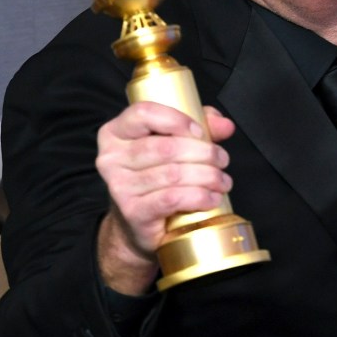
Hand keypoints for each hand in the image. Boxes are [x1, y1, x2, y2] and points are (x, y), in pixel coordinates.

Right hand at [95, 102, 234, 293]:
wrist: (138, 222)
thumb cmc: (155, 175)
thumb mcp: (173, 142)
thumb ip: (200, 126)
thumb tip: (225, 125)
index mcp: (116, 132)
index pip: (143, 113)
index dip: (177, 119)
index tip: (200, 132)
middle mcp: (111, 158)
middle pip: (165, 147)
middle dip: (203, 153)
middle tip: (222, 159)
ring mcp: (119, 186)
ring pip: (173, 174)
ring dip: (207, 176)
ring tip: (222, 181)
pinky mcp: (132, 212)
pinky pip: (172, 199)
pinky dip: (198, 197)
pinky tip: (212, 198)